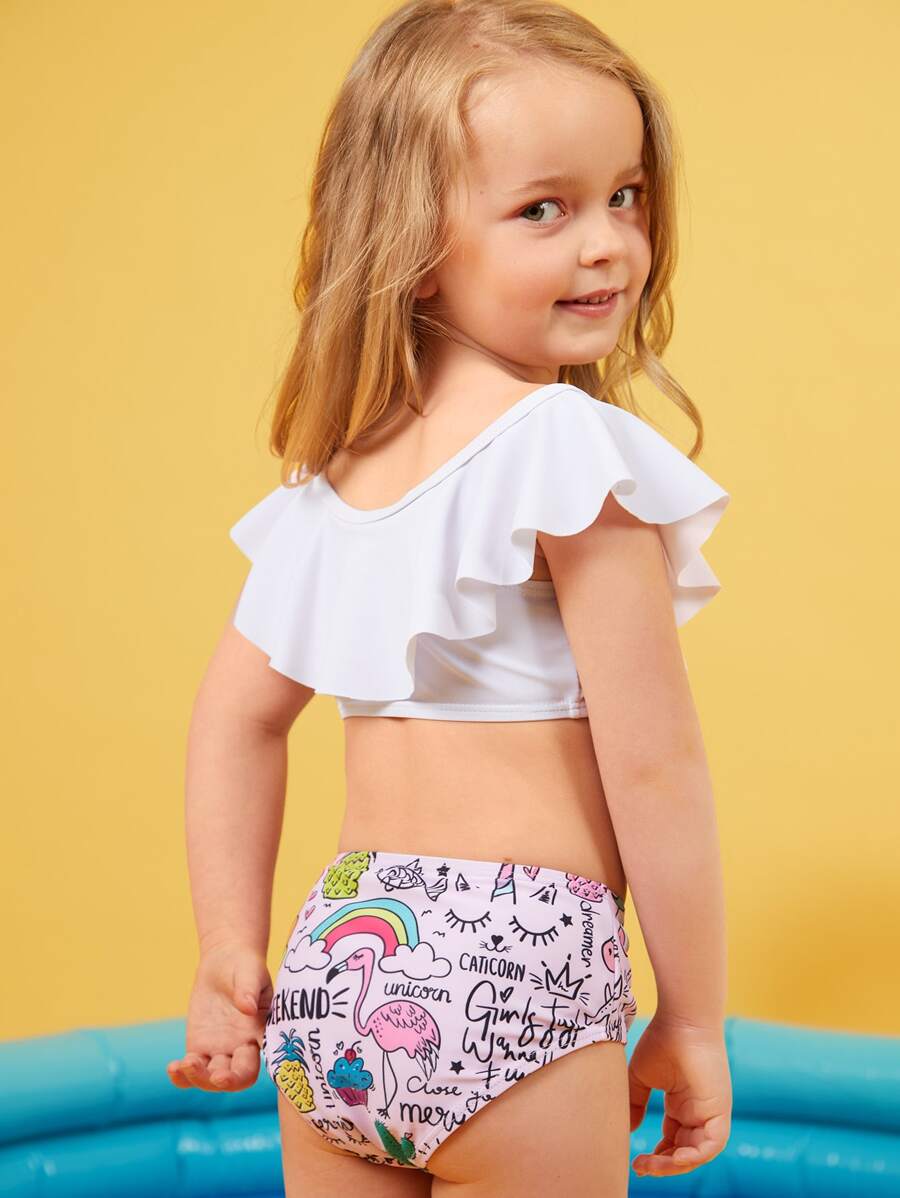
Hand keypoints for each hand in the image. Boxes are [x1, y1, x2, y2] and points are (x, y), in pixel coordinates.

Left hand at [166, 943, 273, 1091]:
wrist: (226, 960)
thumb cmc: (246, 966)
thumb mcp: (251, 972)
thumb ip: (249, 990)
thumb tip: (248, 1007)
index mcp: (260, 1032)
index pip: (258, 1064)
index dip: (244, 1074)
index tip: (227, 1075)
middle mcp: (242, 1047)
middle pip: (236, 1078)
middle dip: (223, 1082)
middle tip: (213, 1076)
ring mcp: (219, 1049)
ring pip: (210, 1078)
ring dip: (199, 1079)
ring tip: (184, 1064)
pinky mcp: (199, 1045)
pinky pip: (191, 1068)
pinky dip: (182, 1075)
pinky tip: (173, 1068)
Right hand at [627, 1013, 731, 1177]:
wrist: (681, 1020)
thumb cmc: (662, 1040)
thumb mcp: (641, 1078)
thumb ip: (635, 1104)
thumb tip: (628, 1130)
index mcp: (683, 1104)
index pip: (673, 1141)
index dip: (657, 1156)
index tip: (636, 1161)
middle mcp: (699, 1112)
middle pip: (684, 1152)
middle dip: (662, 1165)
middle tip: (640, 1167)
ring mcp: (711, 1112)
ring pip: (698, 1153)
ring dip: (675, 1165)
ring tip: (651, 1164)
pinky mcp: (720, 1110)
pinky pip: (712, 1145)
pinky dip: (694, 1157)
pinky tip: (674, 1158)